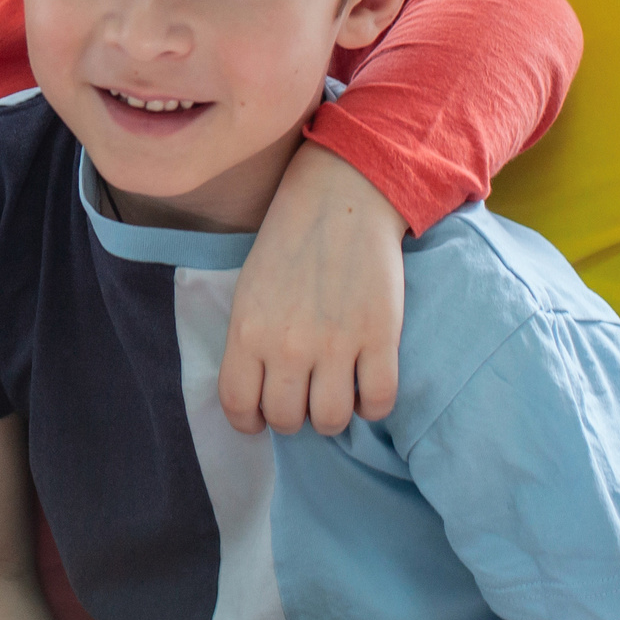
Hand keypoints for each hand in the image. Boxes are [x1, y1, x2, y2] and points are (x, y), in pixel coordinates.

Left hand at [220, 144, 406, 434]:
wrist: (341, 198)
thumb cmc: (289, 243)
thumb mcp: (249, 290)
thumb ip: (249, 342)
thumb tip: (257, 394)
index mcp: (247, 331)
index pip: (239, 406)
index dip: (250, 421)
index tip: (262, 416)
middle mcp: (288, 346)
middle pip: (287, 420)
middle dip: (293, 415)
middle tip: (303, 395)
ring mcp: (336, 344)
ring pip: (331, 421)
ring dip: (332, 415)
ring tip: (335, 391)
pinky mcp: (380, 338)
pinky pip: (378, 403)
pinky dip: (373, 406)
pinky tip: (367, 385)